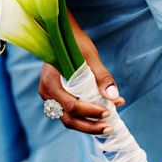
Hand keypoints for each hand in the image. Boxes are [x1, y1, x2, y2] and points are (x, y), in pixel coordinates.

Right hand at [39, 19, 124, 134]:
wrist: (59, 33)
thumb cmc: (73, 42)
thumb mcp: (89, 56)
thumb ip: (101, 77)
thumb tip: (115, 98)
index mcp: (51, 83)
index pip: (72, 106)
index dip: (91, 112)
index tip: (109, 111)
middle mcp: (46, 93)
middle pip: (68, 119)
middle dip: (90, 126)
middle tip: (109, 127)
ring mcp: (48, 96)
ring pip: (67, 118)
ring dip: (86, 124)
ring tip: (105, 125)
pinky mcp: (54, 96)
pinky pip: (67, 111)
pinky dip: (82, 116)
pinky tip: (97, 115)